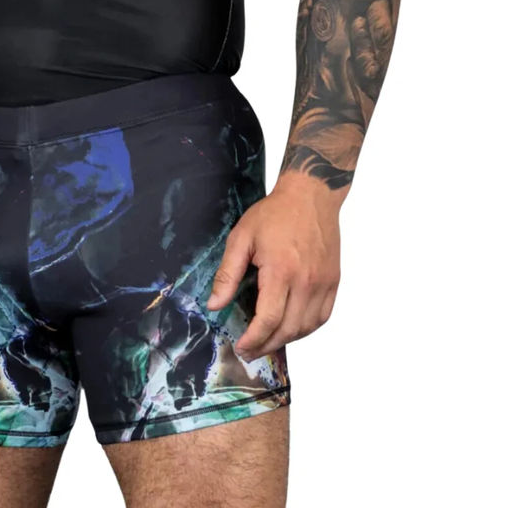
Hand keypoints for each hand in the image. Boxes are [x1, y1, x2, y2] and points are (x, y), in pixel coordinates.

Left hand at [207, 172, 342, 361]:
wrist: (311, 196)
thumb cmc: (274, 214)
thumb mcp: (241, 238)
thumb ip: (228, 274)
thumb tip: (215, 305)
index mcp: (281, 271)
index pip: (268, 320)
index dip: (253, 339)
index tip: (240, 347)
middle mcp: (307, 282)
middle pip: (288, 329)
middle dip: (266, 346)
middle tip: (249, 351)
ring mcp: (324, 283)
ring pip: (307, 328)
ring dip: (286, 340)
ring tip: (266, 342)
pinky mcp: (334, 282)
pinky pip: (322, 317)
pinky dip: (305, 329)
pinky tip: (290, 328)